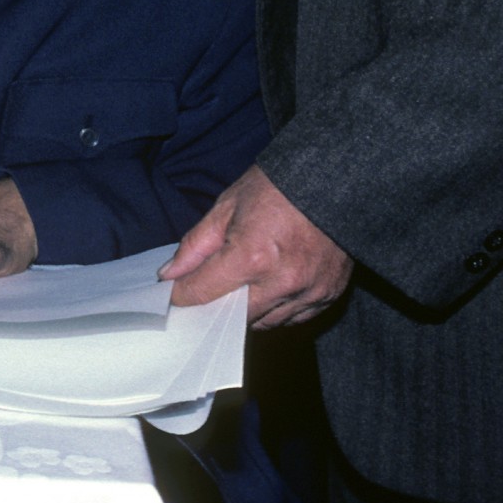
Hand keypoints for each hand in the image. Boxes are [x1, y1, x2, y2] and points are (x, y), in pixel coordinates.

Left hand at [162, 165, 353, 327]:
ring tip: (247, 281)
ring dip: (248, 309)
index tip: (174, 294)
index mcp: (252, 256)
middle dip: (217, 303)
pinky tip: (273, 285)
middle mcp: (282, 282)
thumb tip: (170, 275)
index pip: (203, 293)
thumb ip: (195, 245)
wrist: (332, 180)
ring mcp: (309, 292)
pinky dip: (278, 308)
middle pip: (232, 316)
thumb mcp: (226, 207)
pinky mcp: (329, 296)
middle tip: (212, 286)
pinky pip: (293, 318)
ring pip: (264, 322)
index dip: (182, 294)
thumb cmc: (275, 188)